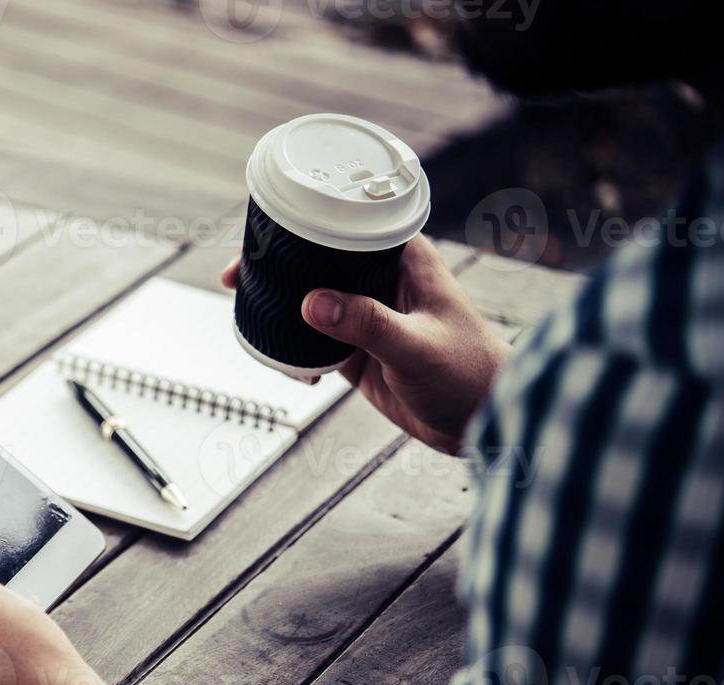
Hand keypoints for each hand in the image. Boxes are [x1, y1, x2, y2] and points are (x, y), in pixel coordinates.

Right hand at [222, 235, 507, 453]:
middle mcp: (383, 280)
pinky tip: (287, 365)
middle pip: (318, 259)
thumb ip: (366, 324)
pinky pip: (315, 341)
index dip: (301, 224)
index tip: (260, 238)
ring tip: (251, 316)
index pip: (345, 223)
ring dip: (282, 309)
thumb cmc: (471, 374)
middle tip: (236, 278)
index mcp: (403, 258)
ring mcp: (369, 315)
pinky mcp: (360, 351)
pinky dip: (295, 349)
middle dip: (278, 267)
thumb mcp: (416, 347)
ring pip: (312, 299)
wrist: (487, 422)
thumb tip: (311, 302)